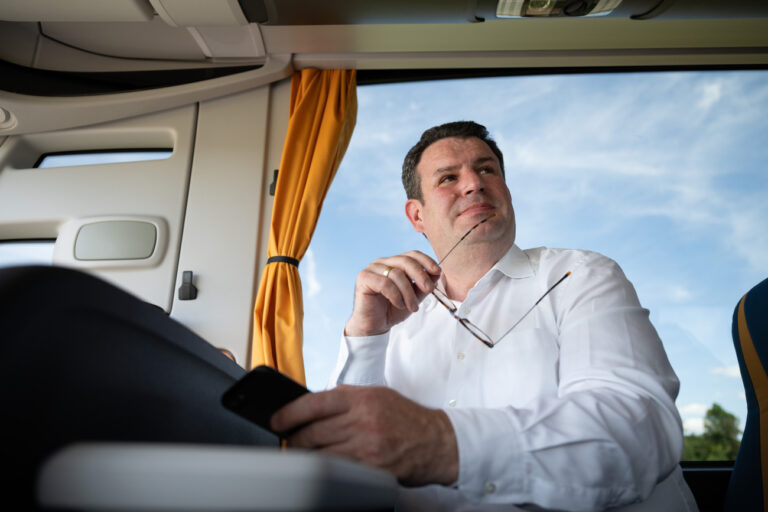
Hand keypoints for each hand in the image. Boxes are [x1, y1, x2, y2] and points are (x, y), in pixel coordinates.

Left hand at [270, 385, 458, 486]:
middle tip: (289, 441)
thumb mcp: (376, 395)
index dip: (288, 413)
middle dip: (295, 439)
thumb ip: (345, 399)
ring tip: (303, 455)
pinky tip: (324, 468)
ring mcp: (368, 447)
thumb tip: (311, 406)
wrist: (437, 441)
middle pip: (312, 432)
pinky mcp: (373, 469)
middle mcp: (363, 420)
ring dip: (307, 457)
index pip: (314, 403)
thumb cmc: (405, 417)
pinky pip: (339, 472)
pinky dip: (327, 470)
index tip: (276, 420)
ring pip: (321, 455)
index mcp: (361, 398)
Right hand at [344, 251, 440, 336]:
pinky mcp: (364, 278)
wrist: (375, 326)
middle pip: (406, 261)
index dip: (426, 261)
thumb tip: (437, 273)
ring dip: (408, 293)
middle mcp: (382, 263)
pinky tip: (398, 304)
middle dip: (420, 275)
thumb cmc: (392, 310)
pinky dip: (395, 295)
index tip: (437, 272)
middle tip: (429, 289)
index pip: (412, 255)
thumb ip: (424, 286)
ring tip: (412, 307)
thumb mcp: (414, 297)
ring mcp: (372, 269)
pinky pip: (385, 283)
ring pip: (397, 274)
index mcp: (394, 263)